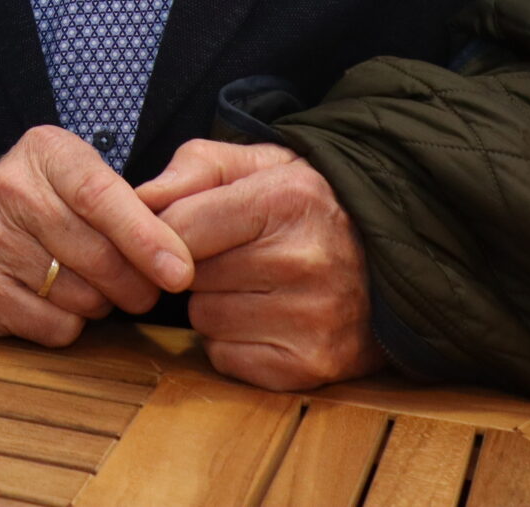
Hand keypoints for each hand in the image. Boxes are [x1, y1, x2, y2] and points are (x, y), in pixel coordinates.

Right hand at [0, 125, 191, 346]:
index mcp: (44, 152)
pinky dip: (71, 324)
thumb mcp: (80, 174)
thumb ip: (131, 202)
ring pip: (81, 297)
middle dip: (137, 283)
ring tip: (92, 286)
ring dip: (103, 304)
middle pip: (97, 256)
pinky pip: (53, 327)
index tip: (181, 271)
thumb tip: (180, 260)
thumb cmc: (44, 203)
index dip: (145, 238)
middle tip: (146, 288)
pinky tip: (60, 301)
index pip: (99, 195)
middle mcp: (7, 191)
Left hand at [137, 141, 383, 390]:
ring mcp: (311, 319)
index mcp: (286, 200)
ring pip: (203, 319)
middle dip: (196, 265)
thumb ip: (197, 167)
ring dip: (214, 304)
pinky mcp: (311, 365)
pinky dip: (233, 342)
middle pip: (187, 276)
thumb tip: (139, 197)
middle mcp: (302, 261)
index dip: (164, 231)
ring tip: (256, 285)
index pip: (179, 228)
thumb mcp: (263, 164)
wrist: (390, 260)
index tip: (180, 230)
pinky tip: (266, 319)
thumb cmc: (309, 206)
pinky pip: (225, 357)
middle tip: (236, 254)